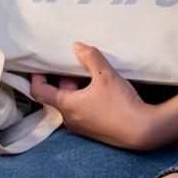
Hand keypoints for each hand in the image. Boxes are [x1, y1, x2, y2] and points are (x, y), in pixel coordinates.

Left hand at [26, 43, 160, 149]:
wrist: (141, 130)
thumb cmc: (121, 104)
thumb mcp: (106, 75)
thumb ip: (91, 57)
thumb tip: (77, 46)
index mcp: (67, 105)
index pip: (39, 91)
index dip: (36, 77)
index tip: (39, 66)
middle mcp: (70, 118)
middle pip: (59, 95)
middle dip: (66, 79)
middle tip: (77, 65)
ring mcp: (81, 127)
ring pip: (72, 103)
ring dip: (78, 90)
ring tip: (93, 76)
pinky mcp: (93, 131)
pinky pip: (83, 112)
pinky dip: (87, 100)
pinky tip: (104, 92)